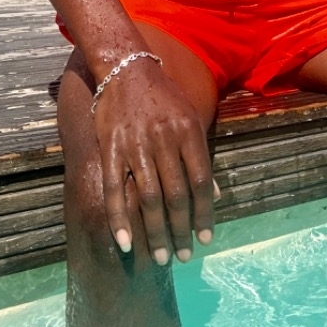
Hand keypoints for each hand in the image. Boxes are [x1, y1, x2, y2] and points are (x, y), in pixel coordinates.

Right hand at [93, 57, 214, 264]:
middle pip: (176, 195)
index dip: (205, 213)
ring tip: (162, 257)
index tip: (207, 239)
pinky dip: (119, 219)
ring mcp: (135, 145)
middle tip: (185, 257)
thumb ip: (201, 156)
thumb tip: (216, 195)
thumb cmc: (163, 97)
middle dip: (182, 230)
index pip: (201, 182)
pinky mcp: (110, 149)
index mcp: (188, 132)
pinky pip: (115, 189)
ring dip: (156, 232)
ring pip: (148, 197)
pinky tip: (126, 243)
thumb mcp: (190, 118)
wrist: (126, 69)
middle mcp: (163, 140)